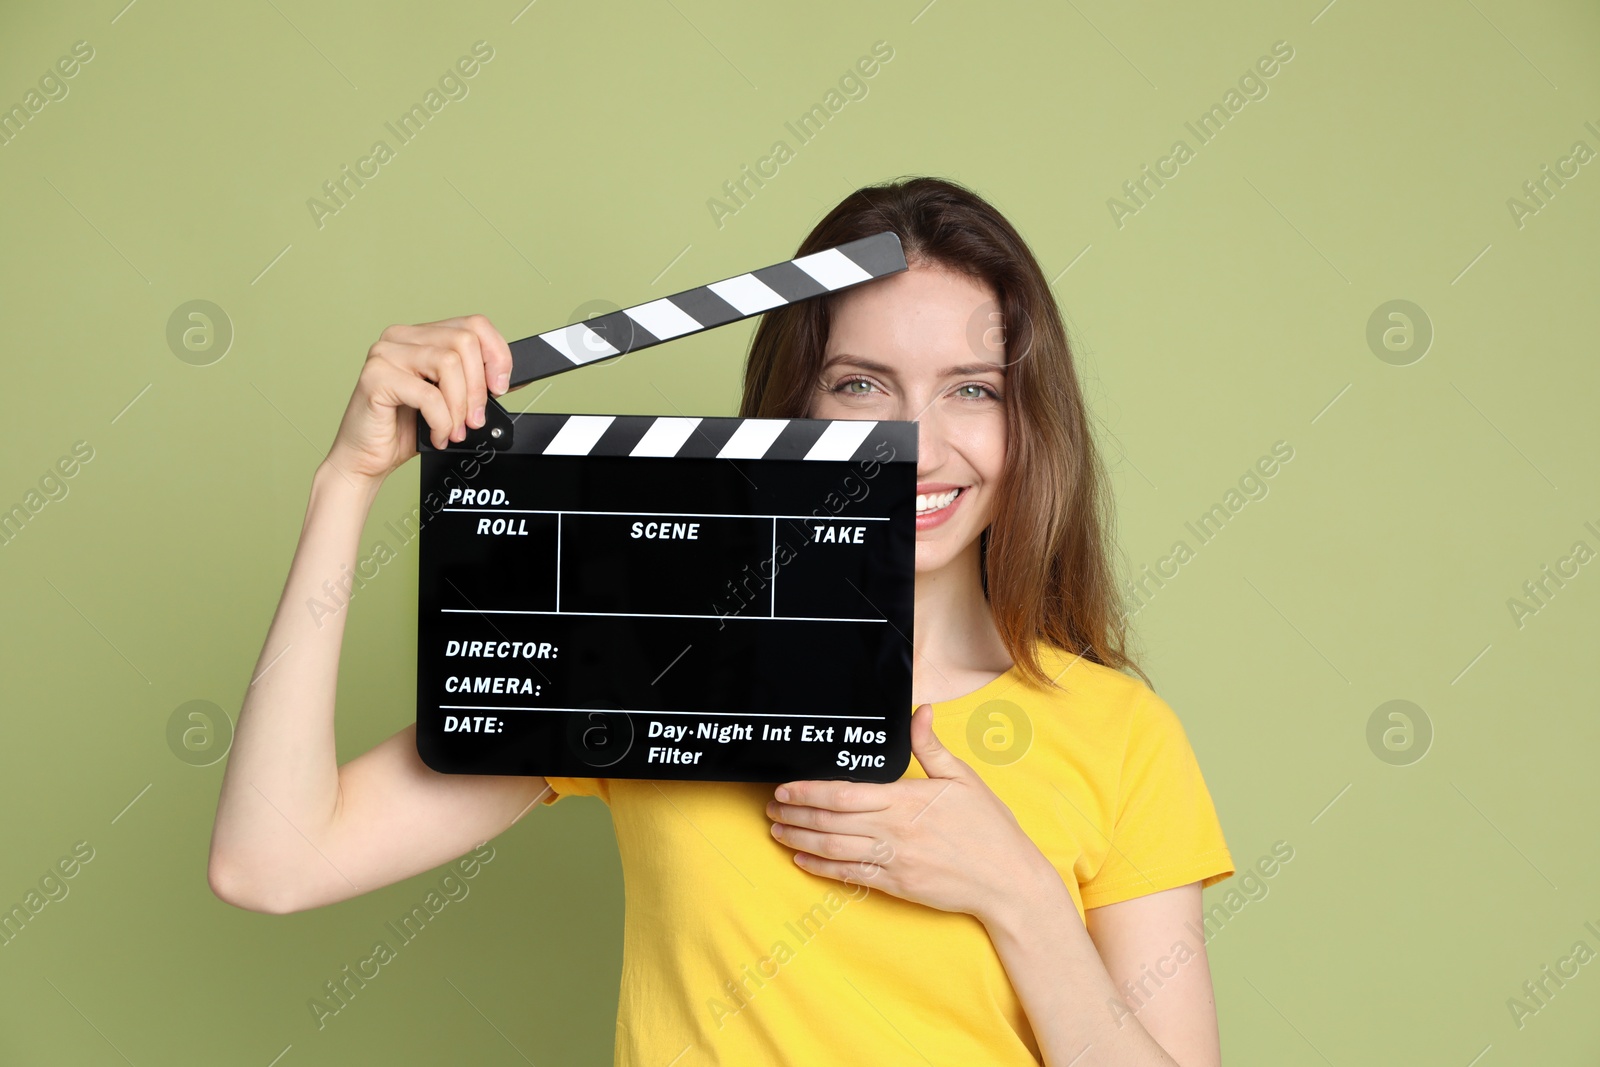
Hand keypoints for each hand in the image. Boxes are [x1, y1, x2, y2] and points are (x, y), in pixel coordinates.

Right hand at [324, 315, 512, 483]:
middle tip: (475, 419)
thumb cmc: (404, 430)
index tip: (500, 387)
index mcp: (421, 336)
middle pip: (464, 342)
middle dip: (478, 387)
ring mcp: (385, 353)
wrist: (366, 458)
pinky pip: (428, 394)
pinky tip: (438, 435)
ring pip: (449, 363)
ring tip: (455, 430)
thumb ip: (475, 384)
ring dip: (460, 406)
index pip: (474, 324)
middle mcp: (401, 337)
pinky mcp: (375, 377)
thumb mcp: (451, 402)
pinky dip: (442, 421)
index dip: (497, 354)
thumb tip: (513, 378)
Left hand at [766, 705, 1056, 922]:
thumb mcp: (963, 778)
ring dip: (801, 839)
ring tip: (778, 831)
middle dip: (796, 813)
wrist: (1008, 881)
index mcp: (905, 800)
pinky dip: (822, 868)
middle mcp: (893, 831)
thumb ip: (931, 747)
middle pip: (830, 821)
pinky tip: (803, 859)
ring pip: (834, 849)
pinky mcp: (896, 885)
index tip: (785, 787)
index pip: (844, 793)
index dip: (809, 791)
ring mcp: (893, 860)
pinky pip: (850, 876)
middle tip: (771, 807)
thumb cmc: (989, 828)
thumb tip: (920, 710)